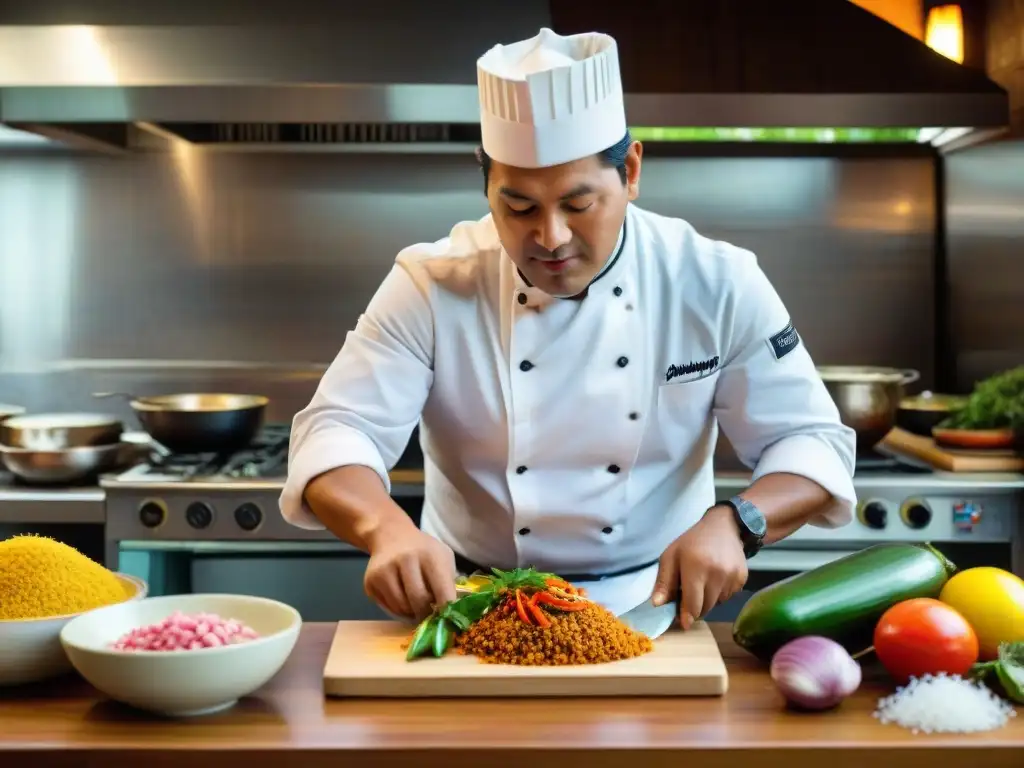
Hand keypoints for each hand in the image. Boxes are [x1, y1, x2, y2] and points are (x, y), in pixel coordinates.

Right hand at [364, 524, 457, 620]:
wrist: (391, 535)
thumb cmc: (423, 550)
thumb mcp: (442, 556)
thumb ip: (449, 581)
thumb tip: (452, 610)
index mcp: (429, 555)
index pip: (442, 590)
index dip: (446, 609)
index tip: (448, 617)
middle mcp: (405, 560)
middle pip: (419, 601)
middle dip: (426, 612)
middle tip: (429, 613)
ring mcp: (385, 570)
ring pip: (402, 607)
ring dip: (411, 612)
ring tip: (415, 602)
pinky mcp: (370, 581)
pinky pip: (388, 607)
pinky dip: (398, 609)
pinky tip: (402, 597)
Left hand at [650, 505, 748, 629]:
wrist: (723, 527)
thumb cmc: (692, 542)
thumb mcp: (671, 556)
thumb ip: (664, 581)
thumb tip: (657, 604)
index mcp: (695, 566)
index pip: (692, 604)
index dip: (686, 616)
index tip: (683, 623)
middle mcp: (717, 573)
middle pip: (705, 607)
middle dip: (694, 607)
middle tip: (688, 595)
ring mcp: (732, 577)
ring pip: (716, 604)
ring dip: (707, 600)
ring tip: (702, 582)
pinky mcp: (742, 579)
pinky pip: (728, 597)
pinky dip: (719, 594)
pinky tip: (715, 578)